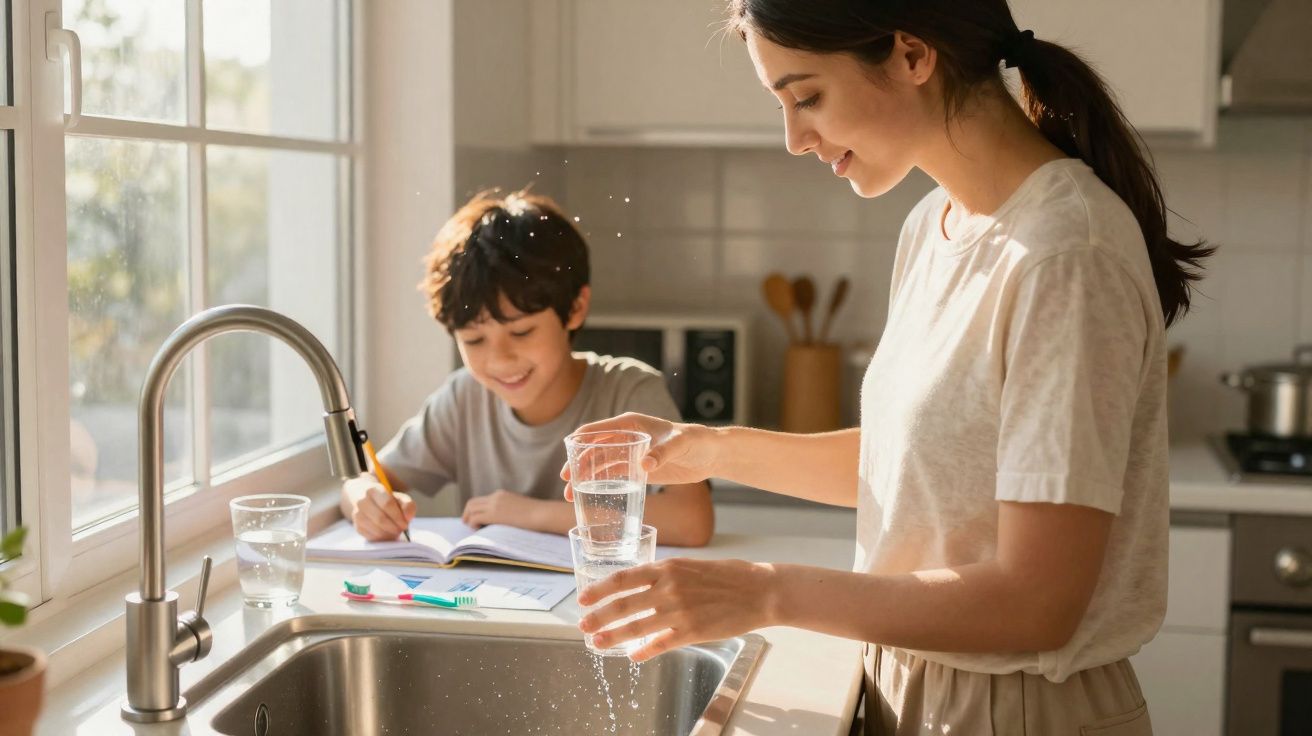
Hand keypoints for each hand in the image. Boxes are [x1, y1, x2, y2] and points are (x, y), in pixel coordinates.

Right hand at [342, 475, 415, 540]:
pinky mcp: (357, 526)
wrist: (367, 499)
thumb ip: (407, 505)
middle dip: (394, 527)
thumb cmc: (387, 499)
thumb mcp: (399, 497)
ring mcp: (357, 514)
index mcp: (374, 490)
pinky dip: (382, 538)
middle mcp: (362, 501)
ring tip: (396, 533)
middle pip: (380, 518)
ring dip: (389, 534)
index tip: (406, 523)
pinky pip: (371, 537)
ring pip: (375, 529)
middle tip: (402, 530)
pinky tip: (388, 535)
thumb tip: (408, 517)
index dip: (398, 516)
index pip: (387, 504)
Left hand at [461, 489, 540, 528]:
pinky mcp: (494, 514)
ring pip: (471, 509)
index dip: (475, 510)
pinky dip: (473, 525)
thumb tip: (502, 521)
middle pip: (472, 503)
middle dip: (467, 514)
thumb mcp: (518, 508)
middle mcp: (495, 497)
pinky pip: (475, 518)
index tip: (475, 519)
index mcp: (501, 494)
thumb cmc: (536, 515)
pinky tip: (479, 531)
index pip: (481, 500)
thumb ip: (508, 510)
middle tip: (467, 524)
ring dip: (469, 519)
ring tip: (474, 529)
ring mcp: (494, 505)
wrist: (542, 514)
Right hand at [560, 412, 719, 500]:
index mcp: (630, 424)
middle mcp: (625, 437)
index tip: (567, 457)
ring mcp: (629, 453)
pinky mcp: (636, 469)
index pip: (597, 430)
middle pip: (593, 449)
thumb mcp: (679, 444)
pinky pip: (612, 475)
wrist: (709, 455)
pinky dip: (598, 484)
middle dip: (577, 463)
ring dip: (583, 477)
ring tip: (570, 494)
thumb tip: (644, 465)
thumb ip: (662, 453)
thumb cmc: (695, 442)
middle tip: (566, 481)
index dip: (579, 442)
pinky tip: (587, 495)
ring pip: (599, 464)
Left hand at [577, 557, 776, 661]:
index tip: (584, 598)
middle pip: (623, 605)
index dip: (600, 590)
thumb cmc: (728, 575)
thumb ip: (666, 575)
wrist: (760, 591)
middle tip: (582, 625)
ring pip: (636, 627)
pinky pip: (661, 644)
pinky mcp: (693, 632)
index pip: (623, 579)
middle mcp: (669, 589)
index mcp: (668, 568)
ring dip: (613, 636)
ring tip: (597, 642)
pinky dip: (644, 651)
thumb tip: (642, 584)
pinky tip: (633, 656)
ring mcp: (680, 612)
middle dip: (599, 616)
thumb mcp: (692, 566)